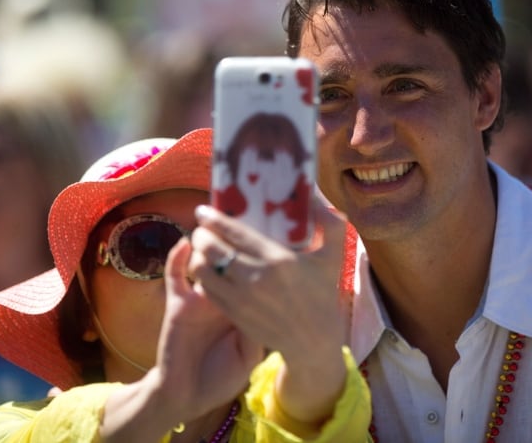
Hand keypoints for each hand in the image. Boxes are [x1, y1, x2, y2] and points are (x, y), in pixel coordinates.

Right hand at [155, 237, 263, 419]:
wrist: (190, 395)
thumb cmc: (222, 375)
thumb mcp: (250, 351)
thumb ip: (261, 327)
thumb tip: (277, 299)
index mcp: (240, 300)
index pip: (248, 265)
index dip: (253, 245)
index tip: (266, 220)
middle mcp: (221, 293)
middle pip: (226, 255)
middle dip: (229, 234)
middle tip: (241, 209)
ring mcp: (198, 296)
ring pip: (202, 258)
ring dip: (206, 239)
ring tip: (213, 220)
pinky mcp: (177, 303)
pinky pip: (175, 275)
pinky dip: (178, 257)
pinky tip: (186, 245)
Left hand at [188, 198, 348, 426]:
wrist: (313, 340)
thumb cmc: (323, 292)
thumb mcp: (334, 254)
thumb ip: (329, 221)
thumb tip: (312, 191)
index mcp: (277, 260)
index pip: (232, 232)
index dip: (212, 218)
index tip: (204, 210)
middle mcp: (254, 279)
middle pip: (211, 248)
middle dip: (201, 234)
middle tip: (203, 228)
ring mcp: (241, 299)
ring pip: (201, 270)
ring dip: (197, 255)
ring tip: (204, 248)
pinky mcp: (233, 314)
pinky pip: (205, 290)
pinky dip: (202, 276)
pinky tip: (209, 269)